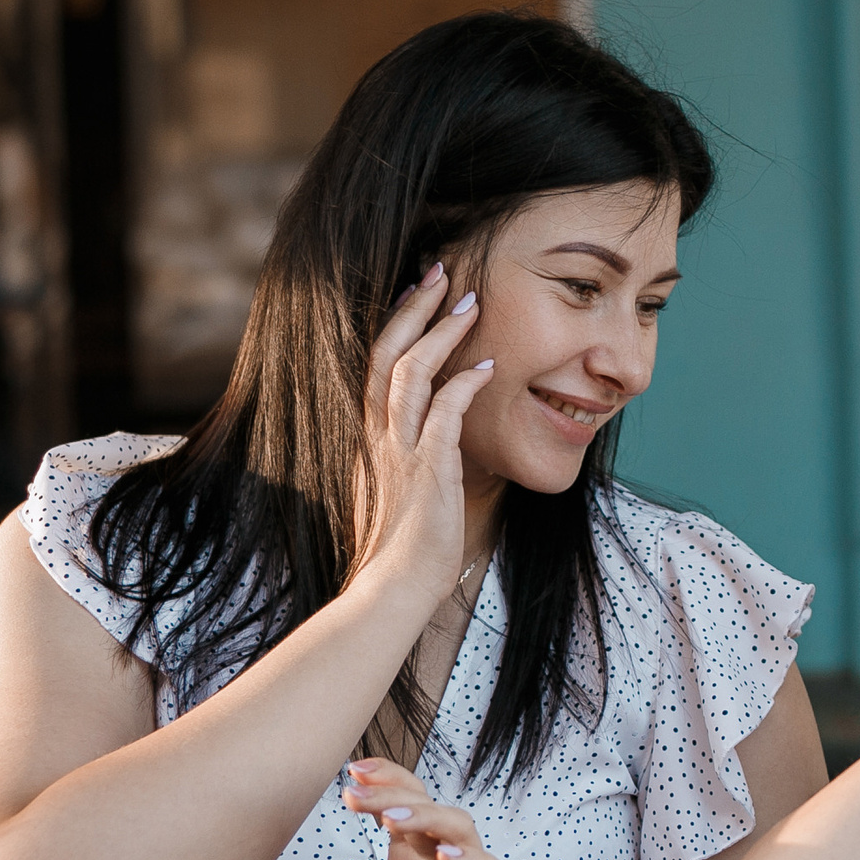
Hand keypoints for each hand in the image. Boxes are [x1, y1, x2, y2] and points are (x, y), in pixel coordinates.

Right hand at [352, 265, 494, 603]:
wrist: (392, 588)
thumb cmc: (401, 548)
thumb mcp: (398, 491)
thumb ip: (407, 459)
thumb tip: (430, 443)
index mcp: (371, 437)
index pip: (376, 364)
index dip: (395, 323)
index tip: (414, 292)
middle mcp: (379, 436)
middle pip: (388, 352)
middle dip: (415, 307)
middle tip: (440, 271)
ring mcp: (400, 450)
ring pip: (412, 371)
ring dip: (442, 332)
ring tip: (469, 301)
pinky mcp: (427, 469)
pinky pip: (444, 413)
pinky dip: (464, 384)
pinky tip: (488, 367)